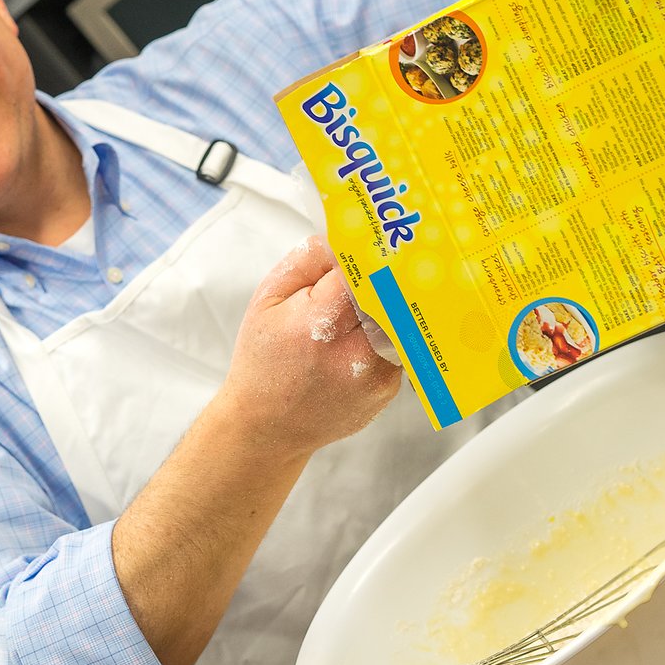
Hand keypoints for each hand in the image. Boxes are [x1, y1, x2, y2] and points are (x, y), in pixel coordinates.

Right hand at [222, 237, 400, 458]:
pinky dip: (388, 332)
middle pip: (389, 293)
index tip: (369, 242)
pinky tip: (366, 334)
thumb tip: (345, 238)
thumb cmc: (264, 360)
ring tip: (372, 297)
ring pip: (400, 318)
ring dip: (390, 303)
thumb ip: (307, 260)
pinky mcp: (388, 390)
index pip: (363, 271)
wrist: (269, 426)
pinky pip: (399, 344)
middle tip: (385, 258)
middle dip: (384, 275)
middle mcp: (353, 354)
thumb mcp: (268, 299)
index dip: (366, 253)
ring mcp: (375, 376)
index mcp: (317, 325)